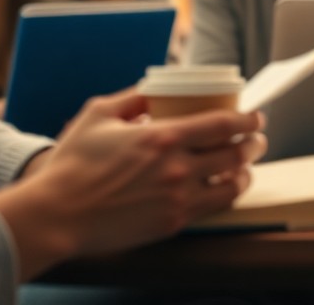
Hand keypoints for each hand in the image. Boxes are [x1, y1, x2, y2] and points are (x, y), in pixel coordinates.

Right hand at [0, 87, 265, 273]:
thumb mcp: (99, 114)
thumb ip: (134, 98)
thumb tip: (157, 89)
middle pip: (236, 155)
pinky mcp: (172, 224)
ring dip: (245, 173)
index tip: (257, 116)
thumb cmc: (74, 162)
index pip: (223, 125)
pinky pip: (212, 209)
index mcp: (163, 137)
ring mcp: (177, 200)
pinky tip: (222, 188)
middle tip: (257, 139)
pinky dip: (225, 196)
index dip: (248, 120)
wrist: (56, 214)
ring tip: (244, 166)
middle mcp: (177, 169)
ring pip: (231, 187)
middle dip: (254, 144)